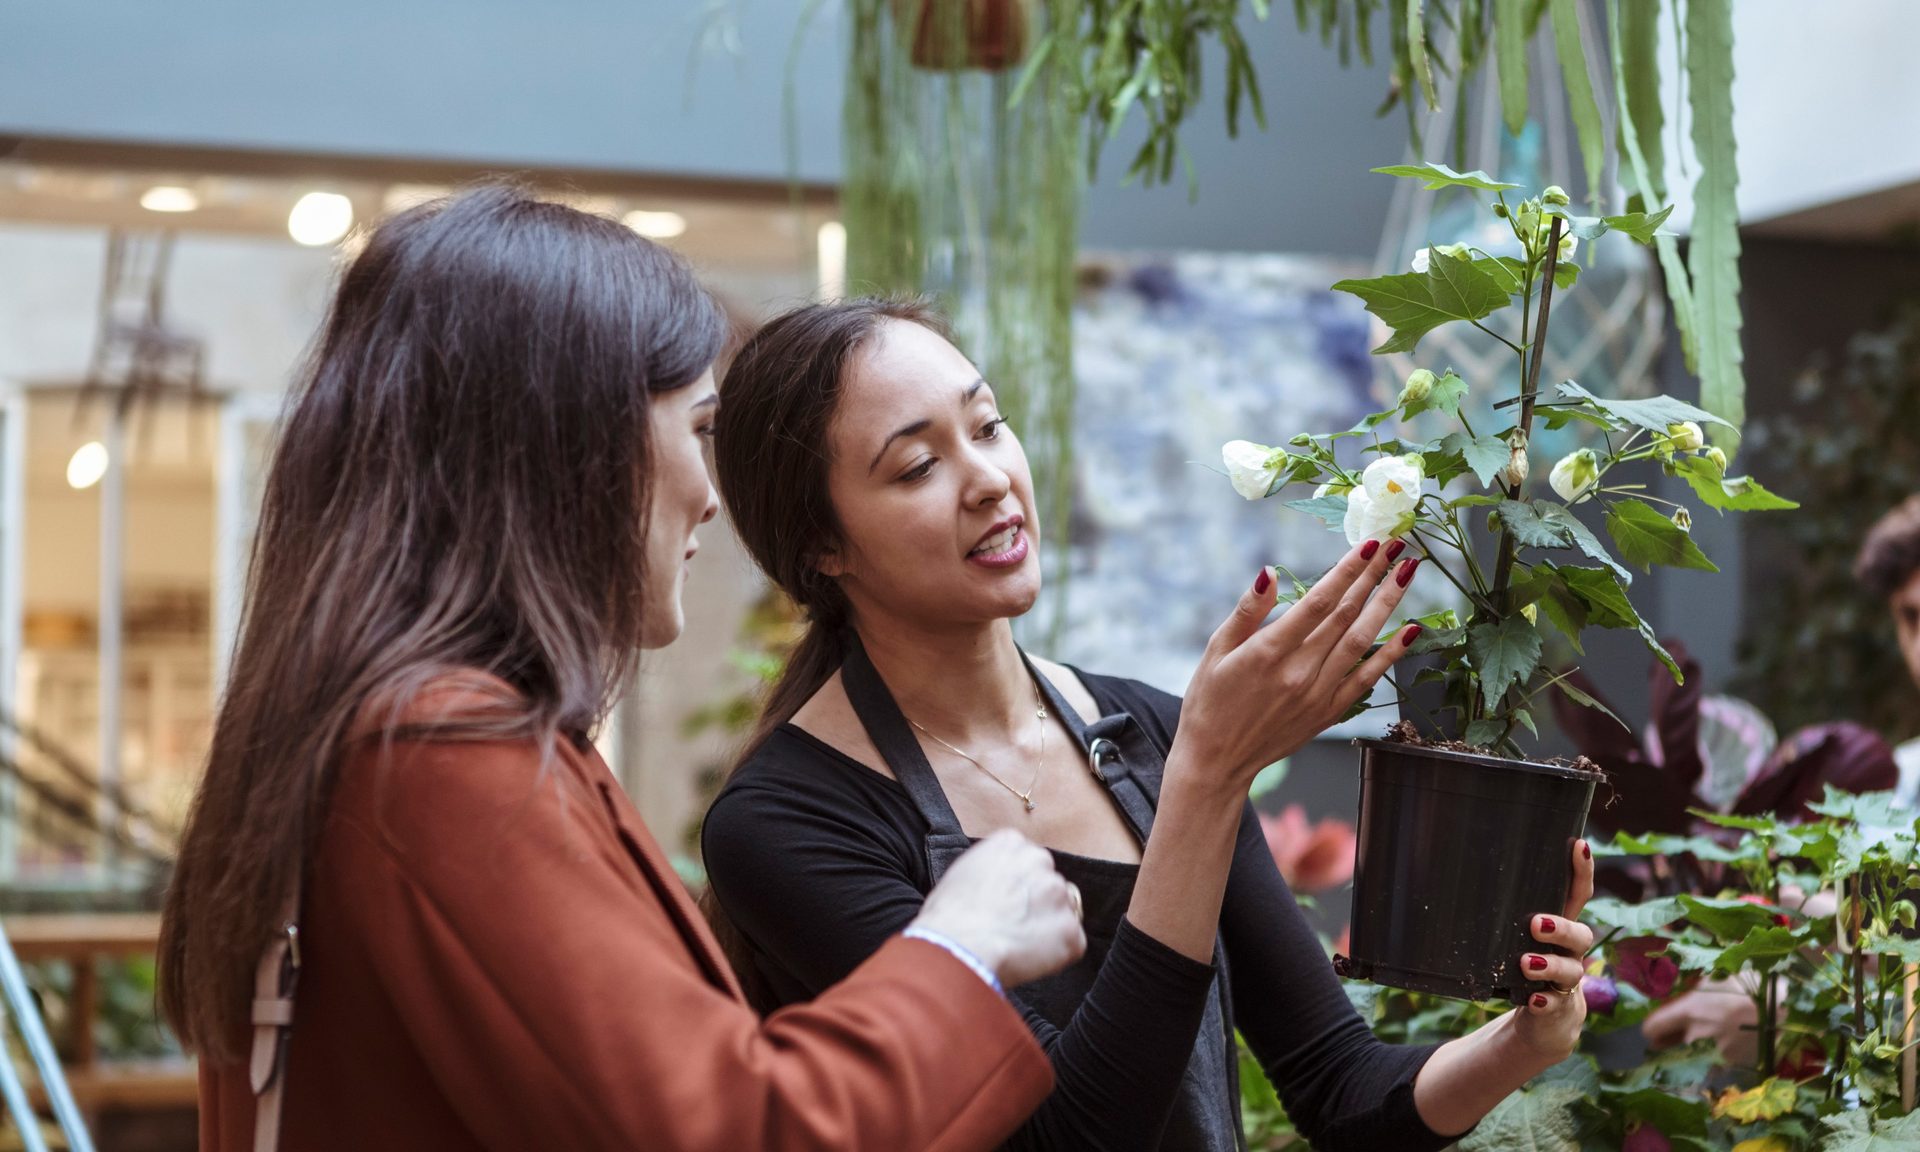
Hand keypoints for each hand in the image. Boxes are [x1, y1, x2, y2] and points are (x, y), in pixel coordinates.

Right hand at [910, 829, 1086, 987]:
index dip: (1017, 885)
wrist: (957, 948)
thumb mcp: (963, 872)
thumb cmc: (948, 917)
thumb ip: (992, 869)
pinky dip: (1056, 954)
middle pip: (1047, 882)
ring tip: (1016, 944)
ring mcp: (1059, 895)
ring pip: (1061, 911)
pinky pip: (1071, 943)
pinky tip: (1028, 959)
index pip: (1027, 859)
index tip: (1005, 902)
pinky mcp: (1071, 931)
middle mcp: (1040, 860)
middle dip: (1036, 902)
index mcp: (1012, 843)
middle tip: (1012, 924)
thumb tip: (1002, 885)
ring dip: (1047, 926)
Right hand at [1176, 539, 1423, 786]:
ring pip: (1362, 641)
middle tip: (1394, 544)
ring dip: (1387, 604)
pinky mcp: (1327, 713)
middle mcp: (1298, 672)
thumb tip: (1270, 574)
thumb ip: (1247, 611)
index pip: (1317, 602)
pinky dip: (1391, 655)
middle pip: (1345, 615)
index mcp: (1267, 653)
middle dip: (1373, 576)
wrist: (1217, 761)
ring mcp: (1317, 694)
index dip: (1346, 570)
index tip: (1367, 544)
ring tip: (1407, 573)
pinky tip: (1410, 631)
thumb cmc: (1210, 702)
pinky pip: (1367, 679)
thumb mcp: (1216, 650)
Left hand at [1510, 837, 1596, 1061]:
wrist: (1545, 1018)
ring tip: (1527, 963)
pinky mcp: (1559, 1007)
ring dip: (1550, 966)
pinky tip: (1533, 1000)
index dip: (1583, 871)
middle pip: (1580, 934)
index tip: (1579, 845)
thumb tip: (1449, 880)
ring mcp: (1567, 980)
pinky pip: (1557, 1004)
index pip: (1578, 895)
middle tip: (1536, 923)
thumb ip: (1500, 914)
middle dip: (1560, 927)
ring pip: (1570, 970)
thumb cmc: (1523, 965)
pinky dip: (1545, 1001)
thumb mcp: (1514, 937)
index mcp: (1561, 927)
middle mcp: (1570, 951)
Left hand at [1642, 979, 1761, 1064]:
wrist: (1788, 1006)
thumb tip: (1678, 997)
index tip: (1657, 1024)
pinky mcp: (1735, 1064)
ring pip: (1692, 1055)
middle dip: (1668, 1040)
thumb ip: (1692, 992)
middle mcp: (1698, 1036)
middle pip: (1668, 1047)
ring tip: (1707, 1036)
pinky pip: (1716, 1062)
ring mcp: (1716, 1053)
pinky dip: (1717, 1055)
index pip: (1651, 1028)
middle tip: (1675, 1033)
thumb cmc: (1750, 983)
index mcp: (1689, 1011)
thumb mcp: (1715, 978)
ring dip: (1694, 1048)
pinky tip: (1729, 1042)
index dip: (1651, 1027)